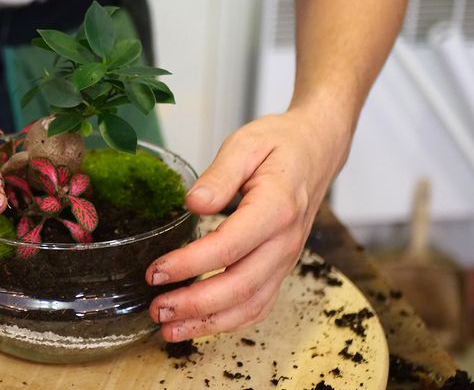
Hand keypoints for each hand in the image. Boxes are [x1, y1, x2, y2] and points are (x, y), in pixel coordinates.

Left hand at [146, 106, 351, 340]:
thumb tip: (194, 203)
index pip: (229, 246)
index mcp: (276, 208)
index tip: (157, 271)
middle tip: (156, 308)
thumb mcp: (246, 144)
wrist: (317, 150)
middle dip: (194, 304)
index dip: (191, 264)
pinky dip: (228, 322)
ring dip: (208, 322)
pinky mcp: (280, 268)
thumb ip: (219, 174)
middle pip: (239, 286)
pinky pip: (258, 305)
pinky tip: (197, 326)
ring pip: (249, 305)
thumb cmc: (280, 144)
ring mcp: (285, 259)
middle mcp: (284, 242)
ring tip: (168, 328)